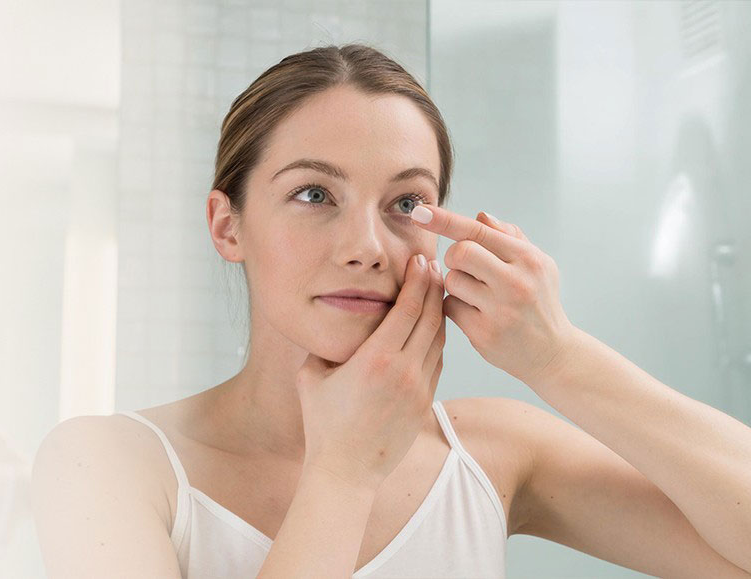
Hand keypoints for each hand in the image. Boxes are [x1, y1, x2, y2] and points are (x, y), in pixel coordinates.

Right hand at [294, 253, 445, 489]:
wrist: (347, 470)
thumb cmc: (323, 423)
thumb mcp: (311, 375)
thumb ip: (322, 344)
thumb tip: (326, 320)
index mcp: (376, 359)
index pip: (408, 309)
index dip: (418, 281)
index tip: (421, 260)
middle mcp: (404, 371)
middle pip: (431, 319)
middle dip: (434, 289)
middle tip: (434, 266)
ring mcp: (419, 388)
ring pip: (439, 340)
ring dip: (440, 313)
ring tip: (436, 292)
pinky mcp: (425, 403)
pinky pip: (438, 362)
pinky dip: (437, 340)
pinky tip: (432, 329)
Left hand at [411, 205, 579, 384]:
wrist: (552, 352)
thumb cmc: (539, 301)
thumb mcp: (536, 265)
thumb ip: (509, 237)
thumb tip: (480, 217)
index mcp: (528, 259)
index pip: (478, 232)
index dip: (445, 220)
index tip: (419, 213)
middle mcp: (516, 282)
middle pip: (459, 253)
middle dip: (454, 257)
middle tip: (466, 268)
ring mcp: (500, 309)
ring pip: (451, 281)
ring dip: (456, 285)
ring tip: (477, 294)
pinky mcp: (484, 332)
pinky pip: (449, 307)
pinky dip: (456, 307)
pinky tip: (475, 314)